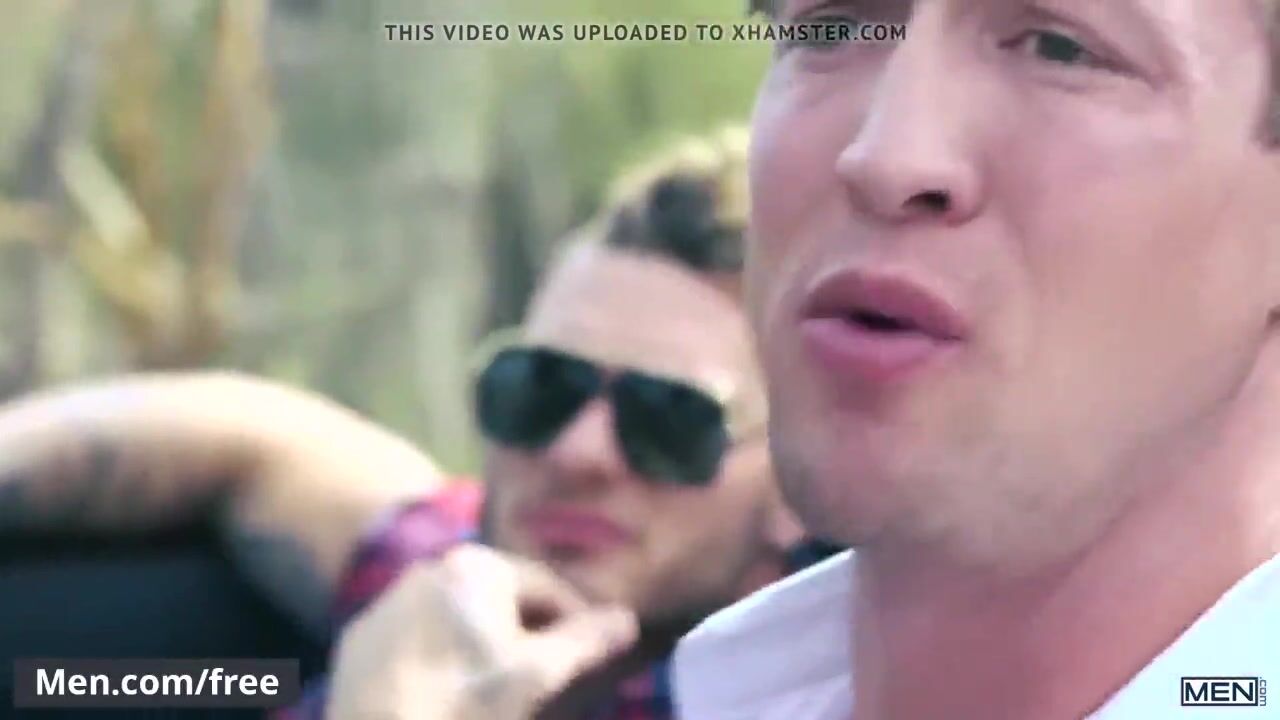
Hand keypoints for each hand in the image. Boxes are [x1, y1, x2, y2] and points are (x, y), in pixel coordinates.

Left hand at [325, 545, 637, 719]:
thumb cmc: (465, 702)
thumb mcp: (537, 675)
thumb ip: (586, 642)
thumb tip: (626, 619)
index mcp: (478, 565)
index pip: (548, 587)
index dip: (576, 623)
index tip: (587, 658)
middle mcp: (430, 565)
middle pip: (500, 599)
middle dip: (526, 633)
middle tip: (541, 677)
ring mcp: (387, 600)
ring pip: (456, 617)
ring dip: (481, 643)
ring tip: (493, 688)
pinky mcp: (361, 636)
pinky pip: (415, 637)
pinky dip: (438, 656)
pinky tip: (445, 691)